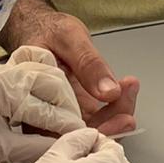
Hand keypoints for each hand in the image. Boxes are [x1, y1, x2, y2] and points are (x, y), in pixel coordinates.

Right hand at [3, 0, 139, 135]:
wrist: (45, 27)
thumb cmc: (48, 31)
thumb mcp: (69, 38)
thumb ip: (88, 64)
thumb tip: (110, 92)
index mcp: (32, 100)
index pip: (61, 131)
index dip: (91, 132)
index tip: (117, 119)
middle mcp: (46, 113)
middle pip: (79, 135)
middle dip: (109, 126)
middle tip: (129, 112)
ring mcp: (63, 112)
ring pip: (92, 128)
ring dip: (116, 115)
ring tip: (131, 90)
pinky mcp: (77, 109)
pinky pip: (98, 117)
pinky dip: (116, 107)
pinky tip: (127, 89)